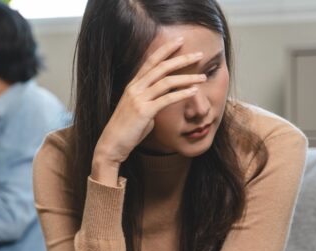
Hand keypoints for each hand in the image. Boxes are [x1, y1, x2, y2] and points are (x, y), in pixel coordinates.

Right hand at [92, 38, 205, 184]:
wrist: (112, 144)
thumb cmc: (127, 129)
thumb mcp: (139, 109)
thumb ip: (151, 101)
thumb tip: (164, 99)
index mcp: (133, 85)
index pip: (151, 61)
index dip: (165, 49)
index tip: (179, 41)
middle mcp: (135, 88)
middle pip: (161, 67)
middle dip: (181, 59)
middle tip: (199, 54)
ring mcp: (138, 99)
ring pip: (167, 82)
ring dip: (187, 78)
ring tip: (203, 77)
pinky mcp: (144, 112)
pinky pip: (167, 99)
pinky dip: (182, 94)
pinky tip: (194, 92)